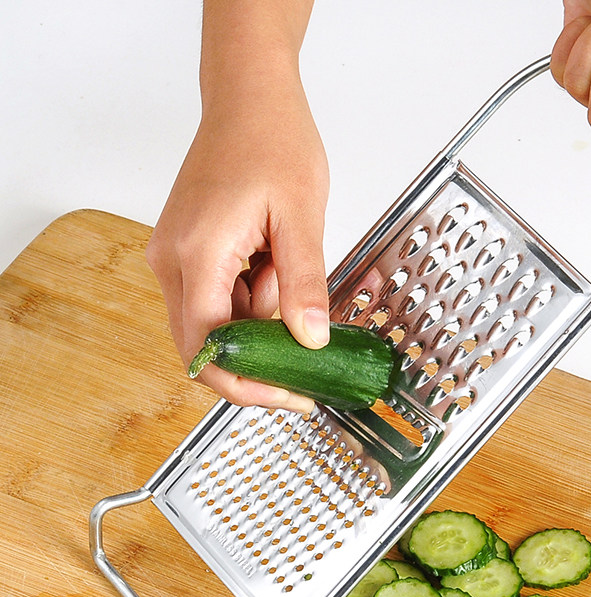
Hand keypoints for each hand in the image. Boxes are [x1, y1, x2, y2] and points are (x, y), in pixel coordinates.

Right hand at [146, 0, 327, 411]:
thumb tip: (309, 341)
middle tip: (306, 365)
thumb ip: (304, 283)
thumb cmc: (272, 140)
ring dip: (258, 325)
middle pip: (204, 347)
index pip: (208, 349)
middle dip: (258, 363)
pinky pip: (217, 300)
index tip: (291, 396)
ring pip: (214, 326)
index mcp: (197, 254)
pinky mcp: (189, 253)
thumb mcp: (302, 216)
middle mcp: (173, 261)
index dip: (249, 384)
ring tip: (292, 280)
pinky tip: (277, 272)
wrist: (249, 98)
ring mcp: (176, 257)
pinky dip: (251, 304)